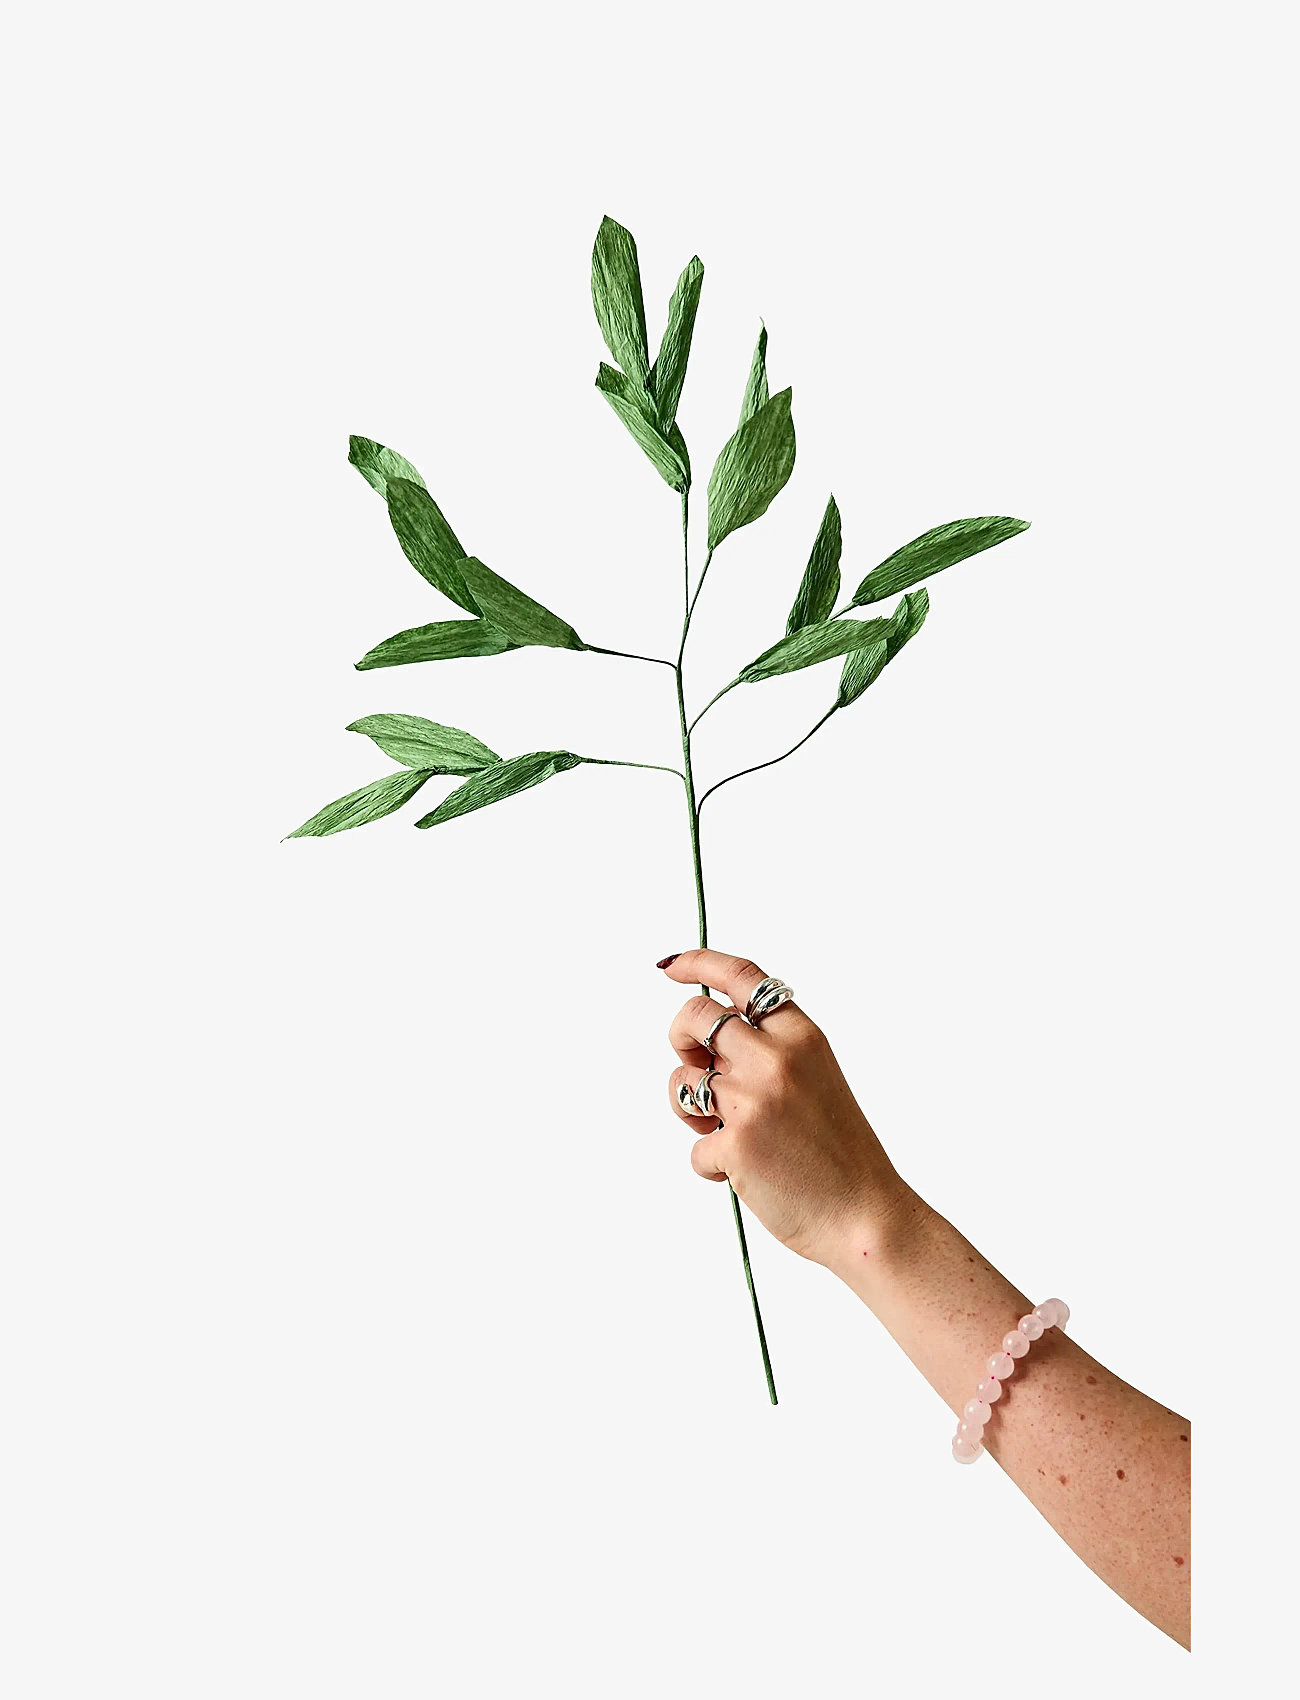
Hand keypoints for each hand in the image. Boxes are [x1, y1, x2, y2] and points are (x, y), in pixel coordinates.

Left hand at [661, 949, 910, 1266]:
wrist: (865, 1217)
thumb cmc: (839, 1155)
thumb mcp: (816, 1079)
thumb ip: (768, 1052)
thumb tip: (706, 1041)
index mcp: (802, 1036)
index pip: (741, 976)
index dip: (698, 963)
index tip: (672, 966)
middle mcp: (775, 1059)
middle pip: (692, 1017)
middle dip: (680, 1038)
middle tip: (697, 1066)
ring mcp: (752, 1100)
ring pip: (681, 1080)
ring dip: (690, 1107)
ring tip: (725, 1131)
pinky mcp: (734, 1144)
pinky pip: (694, 1145)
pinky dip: (711, 1163)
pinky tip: (747, 1174)